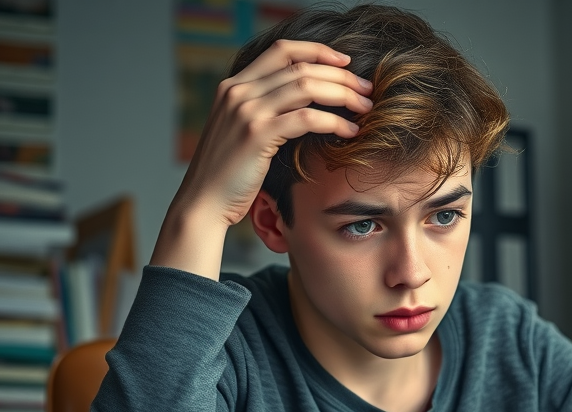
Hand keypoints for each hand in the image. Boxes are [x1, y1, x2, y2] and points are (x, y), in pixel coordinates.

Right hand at [173, 39, 373, 227]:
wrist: (203, 202)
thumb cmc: (229, 173)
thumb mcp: (241, 130)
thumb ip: (264, 109)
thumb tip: (305, 100)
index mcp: (234, 85)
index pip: (283, 50)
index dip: (318, 51)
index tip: (346, 62)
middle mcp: (238, 91)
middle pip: (301, 66)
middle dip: (341, 75)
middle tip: (367, 89)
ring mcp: (246, 111)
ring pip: (307, 86)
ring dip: (344, 95)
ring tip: (366, 108)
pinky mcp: (256, 134)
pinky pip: (306, 118)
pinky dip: (334, 122)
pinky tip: (350, 132)